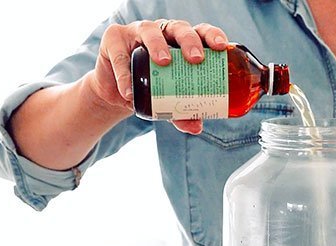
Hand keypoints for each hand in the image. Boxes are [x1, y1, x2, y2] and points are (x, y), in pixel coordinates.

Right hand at [88, 20, 228, 133]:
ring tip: (164, 62)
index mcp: (180, 42)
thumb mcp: (168, 102)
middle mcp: (162, 32)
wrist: (118, 93)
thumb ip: (182, 113)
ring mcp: (137, 33)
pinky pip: (120, 55)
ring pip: (150, 31)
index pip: (199, 32)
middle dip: (189, 41)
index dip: (212, 35)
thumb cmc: (151, 90)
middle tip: (196, 59)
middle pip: (178, 28)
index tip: (221, 47)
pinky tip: (129, 91)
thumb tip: (197, 127)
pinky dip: (124, 74)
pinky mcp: (114, 41)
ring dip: (158, 44)